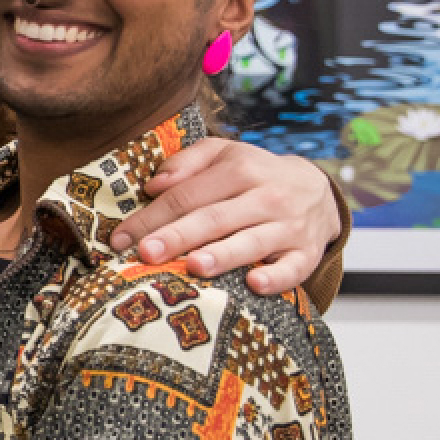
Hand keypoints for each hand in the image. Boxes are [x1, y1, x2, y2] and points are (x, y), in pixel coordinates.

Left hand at [113, 138, 342, 294]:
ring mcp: (289, 227)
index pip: (187, 195)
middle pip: (215, 218)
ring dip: (223, 255)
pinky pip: (294, 268)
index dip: (152, 216)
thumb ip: (188, 162)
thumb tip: (153, 184)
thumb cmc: (256, 175)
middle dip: (179, 236)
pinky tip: (255, 284)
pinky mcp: (307, 253)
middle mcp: (266, 197)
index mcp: (240, 170)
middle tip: (147, 253)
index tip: (120, 239)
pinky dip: (277, 277)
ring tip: (194, 266)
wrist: (319, 190)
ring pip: (252, 242)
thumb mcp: (225, 154)